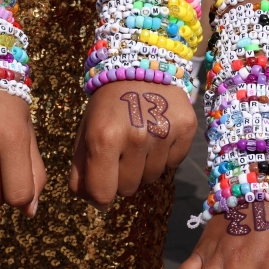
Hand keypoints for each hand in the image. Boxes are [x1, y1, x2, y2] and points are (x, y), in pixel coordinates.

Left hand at [69, 82, 196, 204]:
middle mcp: (135, 137)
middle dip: (121, 178)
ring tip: (139, 141)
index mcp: (104, 137)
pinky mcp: (186, 129)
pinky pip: (173, 165)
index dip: (99, 197)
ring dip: (143, 167)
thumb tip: (93, 202)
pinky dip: (164, 157)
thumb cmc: (108, 105)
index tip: (100, 190)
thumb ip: (81, 169)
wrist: (141, 67)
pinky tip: (157, 135)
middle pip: (128, 189)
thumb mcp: (85, 131)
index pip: (102, 193)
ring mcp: (164, 133)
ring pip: (151, 178)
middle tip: (120, 155)